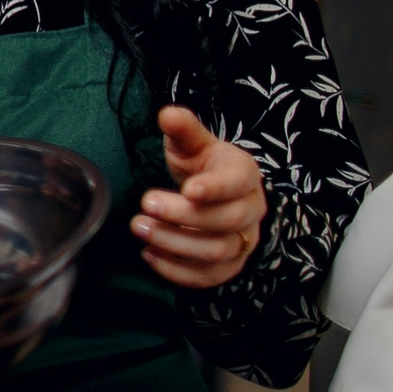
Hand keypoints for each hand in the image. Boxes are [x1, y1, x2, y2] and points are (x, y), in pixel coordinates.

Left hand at [130, 105, 264, 288]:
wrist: (215, 193)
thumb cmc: (203, 166)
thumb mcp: (192, 144)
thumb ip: (183, 129)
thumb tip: (168, 114)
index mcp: (244, 174)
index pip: (237, 183)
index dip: (214, 188)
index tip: (187, 188)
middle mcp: (251, 210)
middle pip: (226, 221)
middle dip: (182, 216)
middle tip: (144, 206)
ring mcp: (243, 241)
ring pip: (217, 251)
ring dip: (175, 243)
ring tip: (140, 229)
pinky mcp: (229, 266)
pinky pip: (209, 277)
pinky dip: (177, 271)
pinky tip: (150, 254)